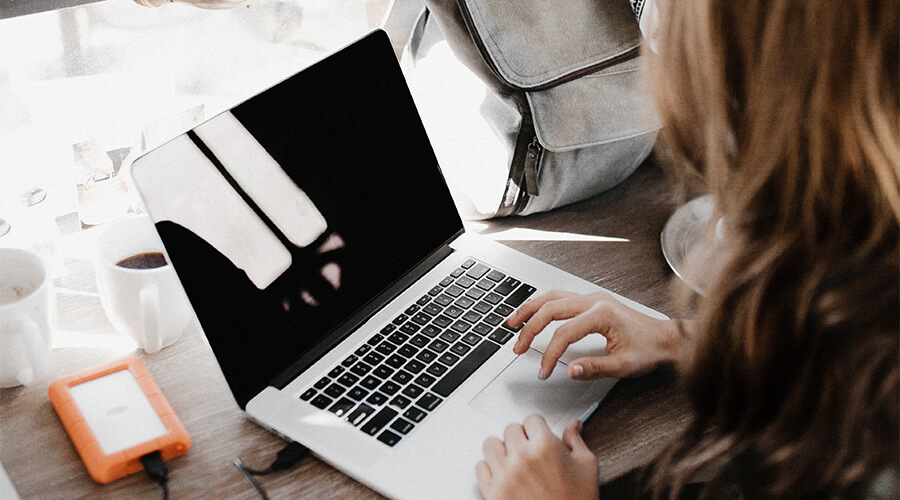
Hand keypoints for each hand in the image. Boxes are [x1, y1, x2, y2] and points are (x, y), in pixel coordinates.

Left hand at [476, 416, 598, 499]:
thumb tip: (573, 426)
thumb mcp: (586, 466)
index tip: (539, 436)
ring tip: (513, 460)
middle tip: (530, 451)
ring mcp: (505, 474)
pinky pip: (481, 467)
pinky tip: (504, 475)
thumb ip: (575, 441)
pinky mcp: (493, 492)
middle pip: (510, 429)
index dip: (538, 428)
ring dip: (502, 450)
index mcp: (545, 446)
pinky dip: (490, 469)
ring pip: (491, 444)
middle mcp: (522, 457)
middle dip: (521, 438)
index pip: (532, 419)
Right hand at [507, 290, 681, 379]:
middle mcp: (595, 300)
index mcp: (602, 314)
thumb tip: (569, 370)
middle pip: (551, 308)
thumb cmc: (649, 350)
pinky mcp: (592, 301)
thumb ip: (594, 368)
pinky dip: (543, 305)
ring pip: (552, 297)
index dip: (550, 354)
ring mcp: (593, 298)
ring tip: (513, 323)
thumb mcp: (623, 366)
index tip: (544, 371)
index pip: (564, 333)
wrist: (666, 338)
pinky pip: (560, 297)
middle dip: (530, 329)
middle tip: (517, 348)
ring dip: (530, 309)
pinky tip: (534, 314)